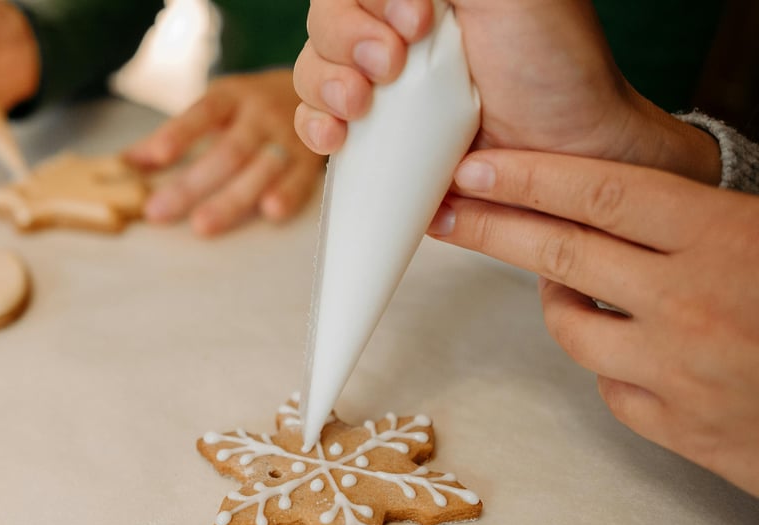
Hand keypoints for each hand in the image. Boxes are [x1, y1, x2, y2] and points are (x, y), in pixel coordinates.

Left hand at [124, 70, 325, 236]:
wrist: (321, 89)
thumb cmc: (252, 108)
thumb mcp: (216, 107)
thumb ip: (173, 135)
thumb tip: (125, 162)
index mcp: (231, 98)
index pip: (202, 113)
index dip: (179, 134)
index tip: (155, 156)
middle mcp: (260, 115)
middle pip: (226, 152)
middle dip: (192, 185)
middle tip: (159, 213)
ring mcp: (288, 137)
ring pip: (260, 169)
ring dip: (233, 199)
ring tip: (203, 226)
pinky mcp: (311, 160)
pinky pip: (301, 179)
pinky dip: (288, 195)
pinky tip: (270, 213)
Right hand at [290, 0, 720, 185]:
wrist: (570, 151)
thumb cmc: (553, 63)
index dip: (368, 2)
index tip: (415, 20)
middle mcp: (397, 30)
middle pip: (327, 21)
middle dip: (346, 41)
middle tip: (390, 65)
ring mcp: (382, 84)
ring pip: (313, 69)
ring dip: (325, 85)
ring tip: (360, 106)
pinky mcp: (375, 135)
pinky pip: (316, 122)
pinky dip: (315, 127)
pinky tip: (337, 138)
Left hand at [432, 149, 758, 495]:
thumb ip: (700, 222)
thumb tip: (611, 206)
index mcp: (724, 241)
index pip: (601, 194)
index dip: (530, 177)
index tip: (477, 168)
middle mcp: (689, 303)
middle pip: (560, 255)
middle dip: (491, 227)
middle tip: (448, 213)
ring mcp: (676, 371)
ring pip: (573, 328)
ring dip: (563, 304)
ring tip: (579, 290)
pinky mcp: (674, 427)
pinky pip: (611, 387)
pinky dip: (614, 366)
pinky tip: (641, 352)